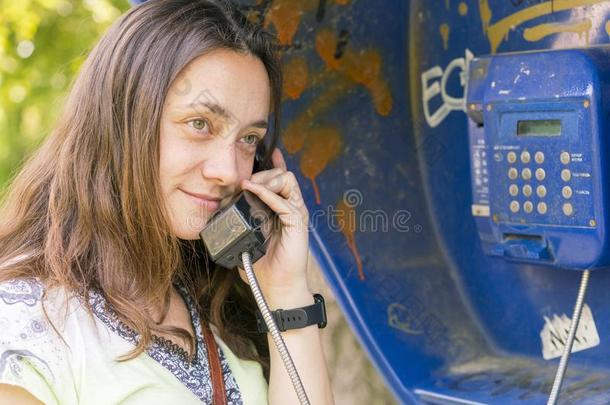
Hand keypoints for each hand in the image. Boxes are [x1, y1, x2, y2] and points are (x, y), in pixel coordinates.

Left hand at [237, 148, 310, 305]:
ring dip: (267, 178)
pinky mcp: (297, 222)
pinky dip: (267, 192)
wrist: (275, 288)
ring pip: (286, 180)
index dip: (273, 164)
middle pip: (282, 174)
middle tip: (247, 180)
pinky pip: (284, 200)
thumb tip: (222, 208)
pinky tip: (252, 190)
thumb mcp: (245, 237)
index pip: (280, 179)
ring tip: (250, 185)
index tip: (266, 151)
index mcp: (279, 210)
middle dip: (264, 172)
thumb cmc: (260, 265)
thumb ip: (239, 221)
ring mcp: (295, 214)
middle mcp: (290, 208)